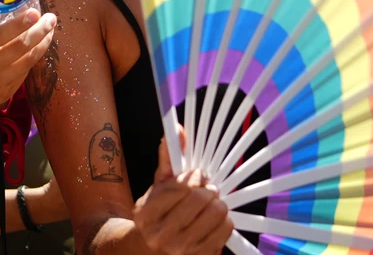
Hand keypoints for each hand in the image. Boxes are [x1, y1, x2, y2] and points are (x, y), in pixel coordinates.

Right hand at [0, 0, 56, 118]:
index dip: (18, 24)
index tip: (35, 12)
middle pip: (19, 48)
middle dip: (39, 32)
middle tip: (51, 18)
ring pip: (27, 62)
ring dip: (43, 44)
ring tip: (51, 30)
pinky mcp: (6, 93)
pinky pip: (25, 73)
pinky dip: (33, 58)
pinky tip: (39, 46)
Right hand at [134, 131, 233, 253]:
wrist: (151, 251)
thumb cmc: (158, 214)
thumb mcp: (157, 186)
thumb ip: (169, 158)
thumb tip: (178, 129)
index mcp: (146, 212)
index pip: (181, 186)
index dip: (195, 177)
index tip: (198, 176)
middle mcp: (161, 234)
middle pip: (201, 199)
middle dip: (208, 189)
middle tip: (207, 188)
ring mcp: (182, 250)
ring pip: (217, 213)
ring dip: (218, 203)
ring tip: (211, 202)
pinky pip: (225, 229)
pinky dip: (224, 220)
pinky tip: (214, 219)